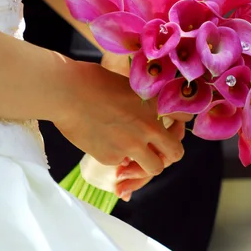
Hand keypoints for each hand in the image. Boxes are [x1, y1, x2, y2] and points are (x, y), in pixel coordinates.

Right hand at [100, 52, 191, 199]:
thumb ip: (146, 102)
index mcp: (155, 105)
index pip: (184, 119)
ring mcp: (131, 146)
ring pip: (153, 169)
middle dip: (168, 154)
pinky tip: (104, 144)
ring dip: (145, 165)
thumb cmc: (92, 81)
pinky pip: (122, 165)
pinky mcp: (112, 157)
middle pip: (175, 153)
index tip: (170, 124)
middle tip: (157, 151)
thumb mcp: (129, 85)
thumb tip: (156, 114)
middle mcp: (149, 128)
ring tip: (132, 156)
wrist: (66, 92)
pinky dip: (117, 159)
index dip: (178, 124)